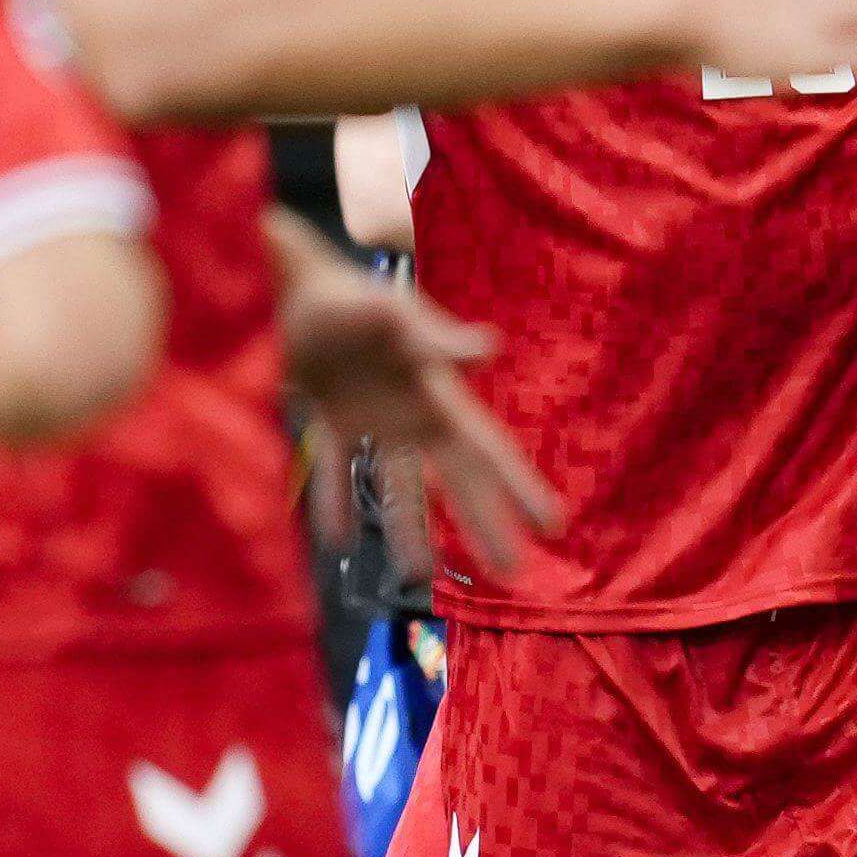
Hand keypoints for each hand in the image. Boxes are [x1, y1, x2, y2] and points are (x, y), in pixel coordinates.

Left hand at [275, 256, 558, 571]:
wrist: (301, 283)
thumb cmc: (352, 297)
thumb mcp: (392, 316)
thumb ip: (437, 338)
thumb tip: (491, 350)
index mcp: (438, 394)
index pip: (488, 451)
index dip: (521, 489)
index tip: (554, 527)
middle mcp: (415, 415)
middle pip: (458, 480)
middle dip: (486, 524)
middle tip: (513, 572)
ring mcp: (374, 421)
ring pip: (401, 485)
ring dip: (411, 529)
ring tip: (421, 573)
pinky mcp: (331, 419)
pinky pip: (336, 470)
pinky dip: (336, 501)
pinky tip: (338, 539)